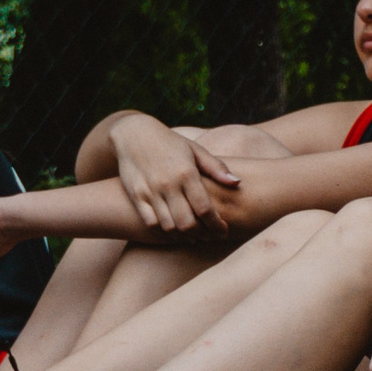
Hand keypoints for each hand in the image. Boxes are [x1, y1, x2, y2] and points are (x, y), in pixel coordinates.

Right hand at [111, 115, 236, 234]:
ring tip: (195, 236)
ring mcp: (150, 192)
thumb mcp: (195, 150)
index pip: (205, 209)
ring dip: (184, 236)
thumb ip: (216, 168)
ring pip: (169, 227)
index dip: (216, 225)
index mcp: (186, 173)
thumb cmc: (170, 143)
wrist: (133, 134)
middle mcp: (168, 184)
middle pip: (187, 223)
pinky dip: (165, 233)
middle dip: (203, 234)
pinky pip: (151, 223)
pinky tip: (175, 232)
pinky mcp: (137, 196)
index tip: (224, 232)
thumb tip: (237, 183)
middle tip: (211, 236)